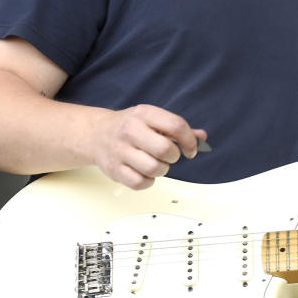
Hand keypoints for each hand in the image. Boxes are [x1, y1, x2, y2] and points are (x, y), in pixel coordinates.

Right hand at [91, 104, 206, 189]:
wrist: (96, 134)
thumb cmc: (130, 127)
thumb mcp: (153, 119)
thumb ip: (178, 129)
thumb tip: (201, 138)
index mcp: (144, 114)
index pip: (176, 126)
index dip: (190, 141)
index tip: (190, 149)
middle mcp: (130, 130)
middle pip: (165, 150)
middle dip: (174, 157)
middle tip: (169, 156)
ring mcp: (120, 150)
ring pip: (154, 169)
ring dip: (161, 170)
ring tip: (155, 163)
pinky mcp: (113, 169)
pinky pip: (140, 183)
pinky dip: (147, 181)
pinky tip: (144, 172)